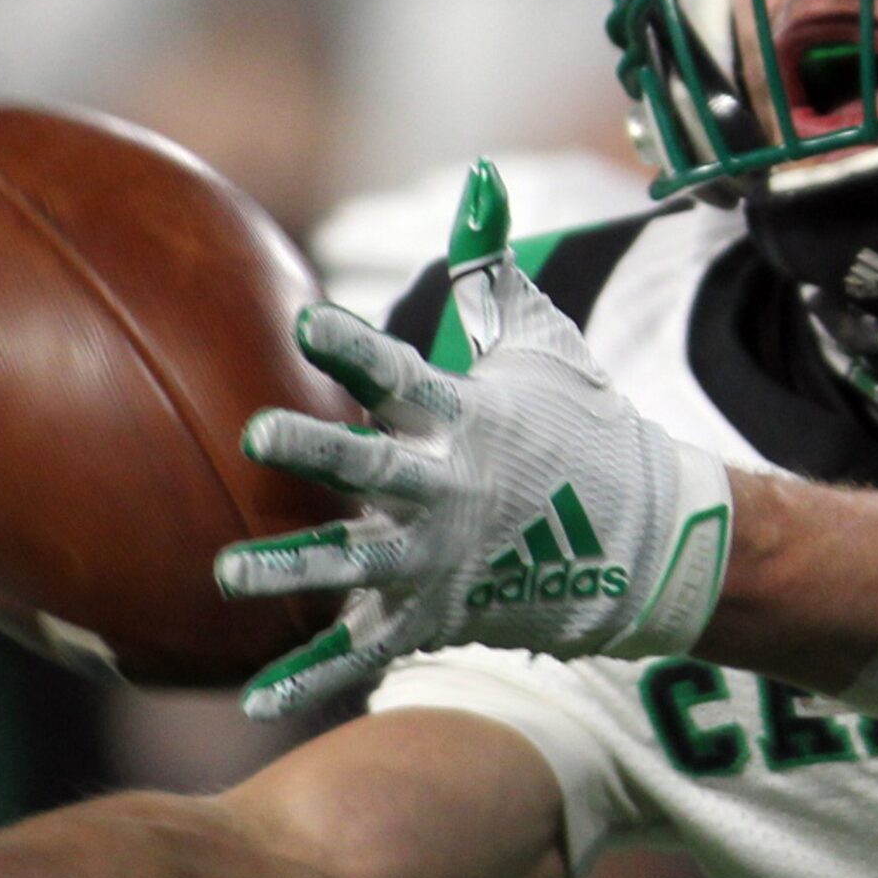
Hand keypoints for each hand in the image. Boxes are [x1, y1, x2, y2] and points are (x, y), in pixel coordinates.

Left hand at [218, 160, 731, 718]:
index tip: (307, 324)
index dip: (357, 349)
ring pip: (356, 567)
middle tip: (257, 435)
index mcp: (470, 417)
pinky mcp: (441, 615)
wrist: (651, 542)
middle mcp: (452, 489)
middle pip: (373, 470)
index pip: (405, 375)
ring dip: (291, 571)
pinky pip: (366, 651)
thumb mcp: (543, 342)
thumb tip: (479, 178)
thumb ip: (491, 266)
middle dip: (318, 455)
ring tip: (226, 574)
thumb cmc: (585, 425)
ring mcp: (445, 559)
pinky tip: (254, 699)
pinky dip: (311, 676)